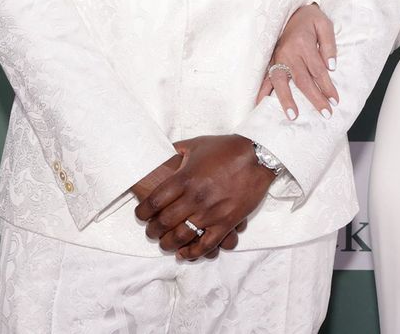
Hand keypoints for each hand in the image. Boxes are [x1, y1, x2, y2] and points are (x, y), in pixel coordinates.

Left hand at [134, 135, 273, 260]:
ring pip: (181, 236)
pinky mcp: (226, 222)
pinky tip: (184, 254)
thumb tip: (162, 155)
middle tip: (151, 231)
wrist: (258, 156)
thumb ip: (176, 151)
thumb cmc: (226, 149)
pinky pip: (206, 245)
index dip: (142, 212)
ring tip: (165, 243)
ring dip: (168, 244)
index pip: (153, 202)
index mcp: (184, 178)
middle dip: (153, 230)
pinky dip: (193, 253)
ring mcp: (211, 212)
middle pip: (164, 222)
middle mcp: (195, 198)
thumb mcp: (197, 144)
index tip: (141, 216)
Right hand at [255, 3, 338, 119]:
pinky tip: (260, 105)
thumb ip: (329, 45)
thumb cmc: (311, 19)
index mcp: (303, 44)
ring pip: (281, 82)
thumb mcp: (325, 25)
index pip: (318, 71)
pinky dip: (262, 92)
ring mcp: (278, 58)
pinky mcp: (271, 61)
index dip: (327, 87)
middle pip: (302, 81)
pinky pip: (266, 78)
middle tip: (325, 114)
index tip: (335, 100)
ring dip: (287, 100)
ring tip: (293, 116)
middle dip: (315, 99)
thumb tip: (331, 67)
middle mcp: (289, 53)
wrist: (292, 11)